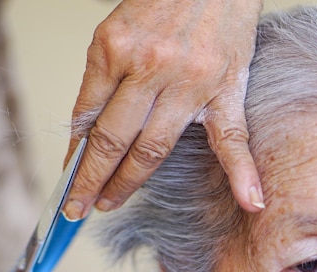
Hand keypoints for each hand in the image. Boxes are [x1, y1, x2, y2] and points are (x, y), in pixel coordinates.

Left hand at [64, 0, 263, 218]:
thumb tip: (85, 133)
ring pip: (153, 148)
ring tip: (108, 204)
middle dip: (91, 180)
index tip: (67, 180)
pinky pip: (233, 137)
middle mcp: (152, 68)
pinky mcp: (225, 89)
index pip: (87, 117)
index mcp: (117, 49)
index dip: (75, 155)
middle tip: (78, 207)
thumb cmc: (161, 2)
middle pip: (114, 140)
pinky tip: (250, 203)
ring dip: (127, 183)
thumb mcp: (113, 34)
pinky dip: (243, 172)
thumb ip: (100, 82)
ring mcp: (192, 83)